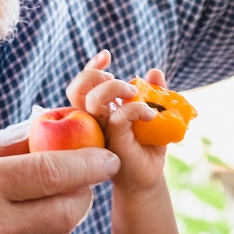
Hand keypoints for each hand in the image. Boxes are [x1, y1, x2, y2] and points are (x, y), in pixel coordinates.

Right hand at [0, 128, 118, 233]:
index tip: (108, 155)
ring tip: (56, 194)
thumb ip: (3, 143)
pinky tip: (35, 220)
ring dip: (70, 213)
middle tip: (84, 173)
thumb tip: (49, 125)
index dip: (89, 162)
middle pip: (66, 208)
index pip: (53, 171)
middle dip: (84, 188)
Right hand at [67, 50, 168, 194]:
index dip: (91, 67)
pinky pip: (118, 117)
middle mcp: (93, 120)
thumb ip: (154, 93)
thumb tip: (155, 71)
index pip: (84, 85)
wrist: (147, 178)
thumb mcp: (154, 114)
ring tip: (134, 93)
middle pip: (78, 90)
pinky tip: (151, 115)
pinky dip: (135, 108)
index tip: (106, 55)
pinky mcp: (113, 143)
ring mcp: (100, 132)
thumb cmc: (146, 147)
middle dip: (95, 76)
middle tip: (124, 84)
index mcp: (99, 111)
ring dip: (114, 89)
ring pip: (92, 102)